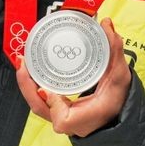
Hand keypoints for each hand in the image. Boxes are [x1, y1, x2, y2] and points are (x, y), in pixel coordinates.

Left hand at [16, 17, 131, 136]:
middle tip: (24, 62)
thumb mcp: (120, 75)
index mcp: (82, 118)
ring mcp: (61, 117)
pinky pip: (41, 101)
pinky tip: (30, 73)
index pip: (60, 114)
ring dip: (27, 84)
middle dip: (27, 84)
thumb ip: (115, 50)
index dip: (51, 100)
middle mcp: (68, 121)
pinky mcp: (58, 110)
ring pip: (38, 104)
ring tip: (24, 63)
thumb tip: (106, 24)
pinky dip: (33, 87)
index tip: (45, 87)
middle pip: (40, 107)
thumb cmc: (118, 98)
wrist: (117, 111)